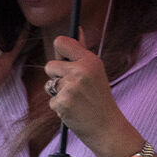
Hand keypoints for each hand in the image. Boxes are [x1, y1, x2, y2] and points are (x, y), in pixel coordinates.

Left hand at [44, 34, 129, 151]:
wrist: (107, 128)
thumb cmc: (99, 99)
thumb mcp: (96, 72)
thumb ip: (82, 51)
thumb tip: (77, 28)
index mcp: (90, 60)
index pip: (61, 41)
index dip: (58, 51)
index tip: (63, 60)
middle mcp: (80, 71)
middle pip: (49, 65)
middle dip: (56, 77)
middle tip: (73, 87)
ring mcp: (70, 87)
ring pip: (48, 84)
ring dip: (57, 93)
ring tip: (75, 100)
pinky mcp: (62, 102)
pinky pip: (51, 100)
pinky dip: (59, 107)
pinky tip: (74, 111)